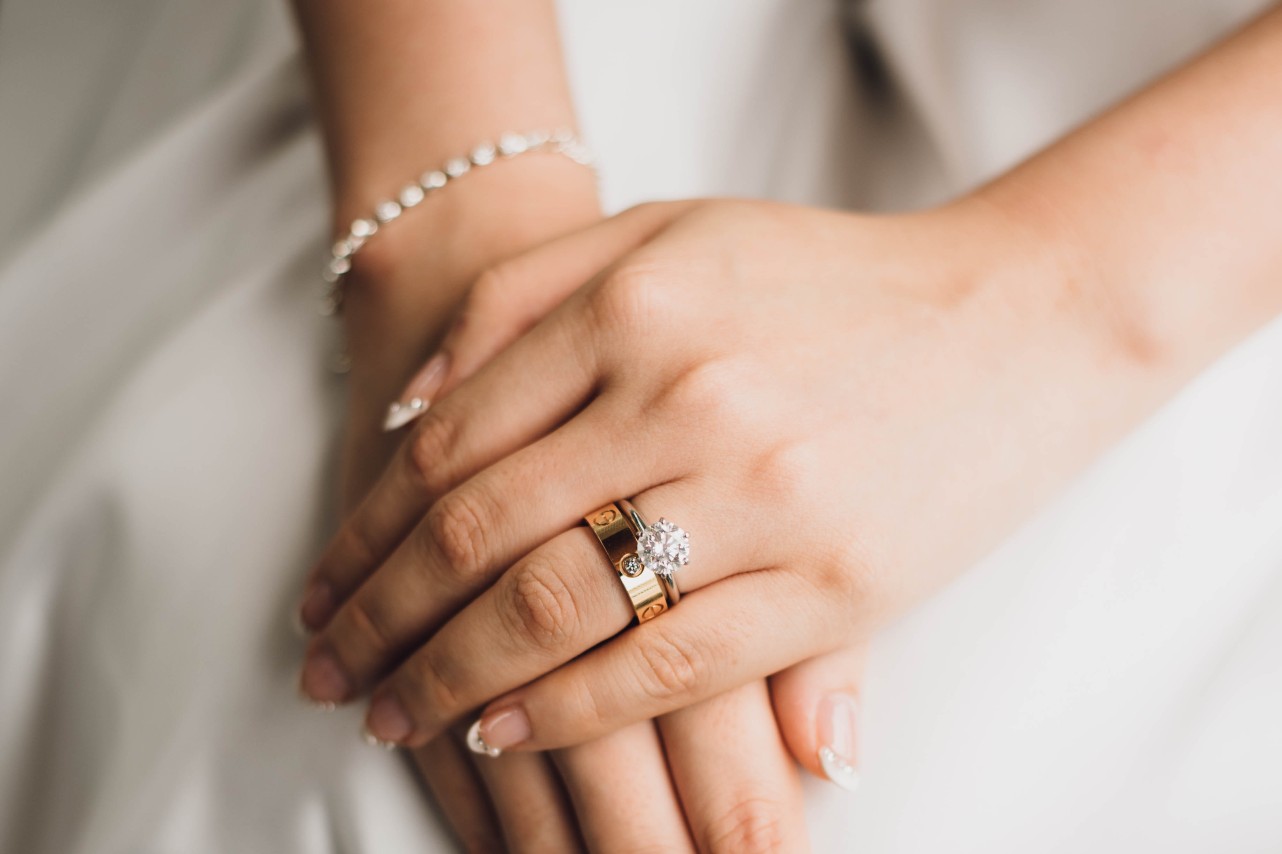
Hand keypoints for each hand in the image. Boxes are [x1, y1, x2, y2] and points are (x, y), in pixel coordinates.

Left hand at [302, 196, 1104, 753]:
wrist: (1016, 316)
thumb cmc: (829, 278)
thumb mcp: (671, 233)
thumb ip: (528, 295)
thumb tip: (407, 407)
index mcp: (637, 308)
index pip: (450, 443)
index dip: (365, 530)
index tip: (323, 588)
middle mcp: (688, 397)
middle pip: (479, 536)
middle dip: (381, 620)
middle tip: (329, 671)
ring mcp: (764, 496)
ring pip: (556, 612)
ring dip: (449, 678)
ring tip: (392, 716)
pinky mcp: (834, 584)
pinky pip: (666, 669)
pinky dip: (568, 712)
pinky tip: (502, 733)